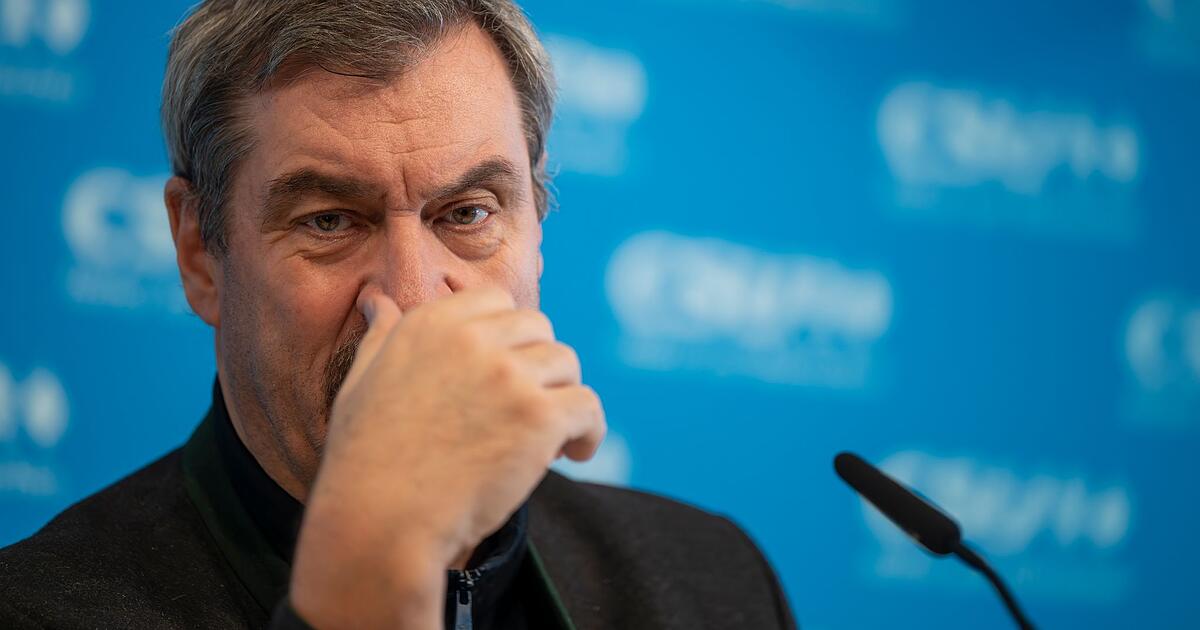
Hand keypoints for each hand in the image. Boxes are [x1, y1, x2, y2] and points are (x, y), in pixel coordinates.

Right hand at [289, 287, 605, 628]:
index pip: (497, 301)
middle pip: (539, 329)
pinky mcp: (539, 418)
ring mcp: (509, 377)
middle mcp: (473, 339)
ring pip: (567, 365)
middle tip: (527, 408)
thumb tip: (376, 301)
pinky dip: (589, 432)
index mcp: (432, 324)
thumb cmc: (366, 459)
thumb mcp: (361, 382)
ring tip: (548, 436)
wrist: (381, 520)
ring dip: (562, 397)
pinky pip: (588, 407)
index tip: (506, 370)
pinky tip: (574, 453)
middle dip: (538, 365)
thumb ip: (382, 336)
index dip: (509, 335)